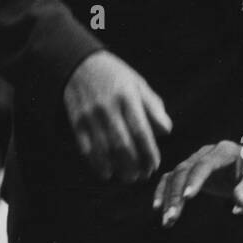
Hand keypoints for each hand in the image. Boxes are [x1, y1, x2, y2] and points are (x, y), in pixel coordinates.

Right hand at [64, 50, 171, 183]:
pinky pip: (86, 148)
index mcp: (128, 97)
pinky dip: (96, 163)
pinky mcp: (76, 121)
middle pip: (122, 144)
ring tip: (127, 178)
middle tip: (142, 177)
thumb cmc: (117, 77)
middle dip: (133, 165)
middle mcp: (109, 107)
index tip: (154, 165)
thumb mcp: (139, 84)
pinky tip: (106, 173)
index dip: (148, 152)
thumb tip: (166, 131)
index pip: (141, 131)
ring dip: (116, 168)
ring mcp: (90, 115)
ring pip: (103, 149)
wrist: (81, 64)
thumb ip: (154, 107)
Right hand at [153, 140, 242, 226]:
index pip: (206, 164)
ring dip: (168, 197)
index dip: (195, 179)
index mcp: (224, 151)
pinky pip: (172, 178)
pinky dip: (164, 192)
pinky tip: (158, 208)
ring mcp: (195, 159)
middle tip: (171, 218)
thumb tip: (239, 203)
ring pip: (175, 175)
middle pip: (185, 170)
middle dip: (177, 195)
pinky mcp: (190, 169)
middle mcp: (206, 152)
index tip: (188, 198)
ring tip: (167, 220)